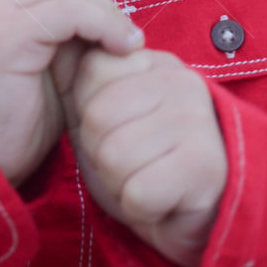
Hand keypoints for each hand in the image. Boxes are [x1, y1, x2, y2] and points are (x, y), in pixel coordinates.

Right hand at [0, 0, 143, 187]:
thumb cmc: (16, 116)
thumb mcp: (49, 56)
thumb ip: (69, 19)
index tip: (107, 13)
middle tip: (122, 34)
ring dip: (108, 11)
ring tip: (125, 45)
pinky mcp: (4, 33)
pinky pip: (69, 9)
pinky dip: (103, 24)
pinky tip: (117, 49)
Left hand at [62, 45, 227, 266]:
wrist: (196, 216)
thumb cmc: (144, 162)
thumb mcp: (108, 116)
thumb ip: (87, 83)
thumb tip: (62, 50)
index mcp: (156, 63)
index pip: (92, 69)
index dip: (88, 113)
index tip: (115, 129)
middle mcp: (181, 81)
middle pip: (97, 116)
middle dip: (100, 153)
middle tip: (130, 163)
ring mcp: (197, 120)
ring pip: (114, 156)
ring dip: (118, 182)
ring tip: (144, 179)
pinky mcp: (204, 165)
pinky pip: (138, 192)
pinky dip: (138, 208)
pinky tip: (160, 202)